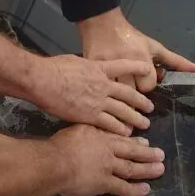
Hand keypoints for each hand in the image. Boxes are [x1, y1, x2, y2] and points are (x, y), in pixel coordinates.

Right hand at [30, 54, 156, 135]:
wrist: (44, 81)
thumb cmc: (54, 67)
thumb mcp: (75, 61)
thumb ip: (87, 67)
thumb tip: (89, 67)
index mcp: (99, 68)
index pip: (124, 65)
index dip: (137, 67)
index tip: (148, 70)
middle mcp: (104, 85)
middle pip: (128, 93)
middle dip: (141, 101)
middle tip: (150, 108)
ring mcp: (99, 101)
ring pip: (123, 111)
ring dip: (135, 118)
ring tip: (144, 124)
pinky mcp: (90, 116)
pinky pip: (110, 124)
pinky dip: (120, 129)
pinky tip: (127, 135)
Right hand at [50, 125, 165, 195]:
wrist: (55, 162)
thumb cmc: (61, 144)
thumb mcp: (76, 128)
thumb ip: (88, 128)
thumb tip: (93, 126)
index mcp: (100, 136)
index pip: (121, 139)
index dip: (135, 142)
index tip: (146, 142)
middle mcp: (108, 150)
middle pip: (132, 152)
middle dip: (148, 154)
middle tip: (161, 155)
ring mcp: (109, 167)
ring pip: (132, 168)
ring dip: (147, 169)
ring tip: (160, 169)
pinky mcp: (105, 183)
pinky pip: (123, 187)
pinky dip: (135, 190)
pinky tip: (146, 190)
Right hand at [79, 10, 194, 92]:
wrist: (102, 24)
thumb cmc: (131, 37)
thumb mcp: (155, 47)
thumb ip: (176, 61)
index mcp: (142, 60)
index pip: (149, 86)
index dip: (148, 85)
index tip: (144, 82)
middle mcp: (125, 65)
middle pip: (133, 93)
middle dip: (134, 93)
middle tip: (133, 91)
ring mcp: (108, 69)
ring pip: (116, 94)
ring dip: (119, 96)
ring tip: (120, 98)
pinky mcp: (94, 70)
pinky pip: (101, 89)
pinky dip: (104, 93)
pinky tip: (105, 95)